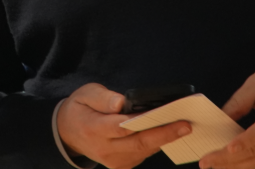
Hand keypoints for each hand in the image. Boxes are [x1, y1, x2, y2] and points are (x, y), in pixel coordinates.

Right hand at [57, 83, 191, 168]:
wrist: (68, 133)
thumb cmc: (80, 108)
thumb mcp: (85, 94)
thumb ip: (103, 98)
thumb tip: (120, 103)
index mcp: (94, 128)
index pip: (122, 127)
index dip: (145, 122)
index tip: (164, 114)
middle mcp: (104, 149)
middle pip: (138, 144)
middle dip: (164, 135)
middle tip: (185, 125)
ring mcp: (113, 161)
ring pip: (143, 152)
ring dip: (162, 140)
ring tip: (182, 127)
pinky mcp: (120, 166)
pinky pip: (141, 156)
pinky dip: (154, 145)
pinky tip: (167, 134)